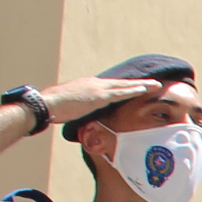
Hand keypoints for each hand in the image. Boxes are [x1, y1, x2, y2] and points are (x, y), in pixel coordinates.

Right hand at [40, 73, 170, 125]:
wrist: (46, 103)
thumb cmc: (54, 109)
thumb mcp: (71, 109)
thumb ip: (81, 110)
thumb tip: (84, 117)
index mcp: (88, 87)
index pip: (111, 87)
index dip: (125, 87)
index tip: (137, 87)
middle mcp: (94, 84)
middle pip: (121, 83)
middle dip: (138, 83)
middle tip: (154, 83)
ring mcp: (97, 88)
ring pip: (124, 85)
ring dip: (141, 85)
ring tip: (156, 84)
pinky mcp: (98, 95)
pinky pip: (120, 92)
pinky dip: (132, 90)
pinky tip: (144, 89)